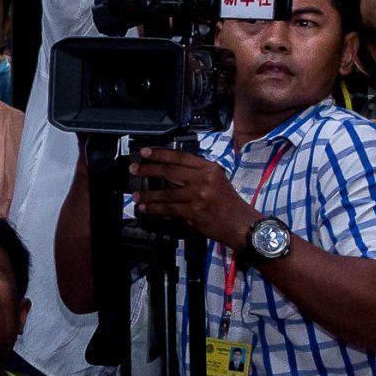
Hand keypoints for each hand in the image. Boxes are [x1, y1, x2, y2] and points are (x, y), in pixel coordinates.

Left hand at [130, 145, 260, 246]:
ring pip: (166, 193)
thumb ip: (196, 174)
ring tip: (135, 194)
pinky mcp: (193, 213)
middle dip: (149, 169)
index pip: (181, 157)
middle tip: (134, 168)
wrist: (240, 224)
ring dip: (147, 194)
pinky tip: (144, 207)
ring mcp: (198, 196)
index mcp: (209, 168)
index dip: (161, 154)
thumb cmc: (228, 202)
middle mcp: (203, 180)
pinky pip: (168, 209)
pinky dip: (153, 208)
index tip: (146, 152)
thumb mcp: (216, 180)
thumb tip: (170, 173)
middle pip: (170, 172)